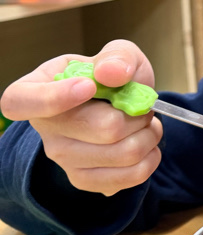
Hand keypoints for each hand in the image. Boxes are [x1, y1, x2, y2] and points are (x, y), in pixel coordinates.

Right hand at [1, 40, 162, 195]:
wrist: (119, 105)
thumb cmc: (110, 77)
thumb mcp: (117, 54)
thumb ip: (117, 56)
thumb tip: (111, 73)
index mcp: (34, 88)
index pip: (20, 102)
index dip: (53, 98)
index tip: (88, 87)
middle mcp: (43, 128)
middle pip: (102, 128)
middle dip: (138, 114)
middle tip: (142, 105)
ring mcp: (61, 159)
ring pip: (123, 153)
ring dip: (149, 135)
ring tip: (146, 122)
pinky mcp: (83, 180)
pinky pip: (129, 177)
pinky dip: (150, 159)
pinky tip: (146, 144)